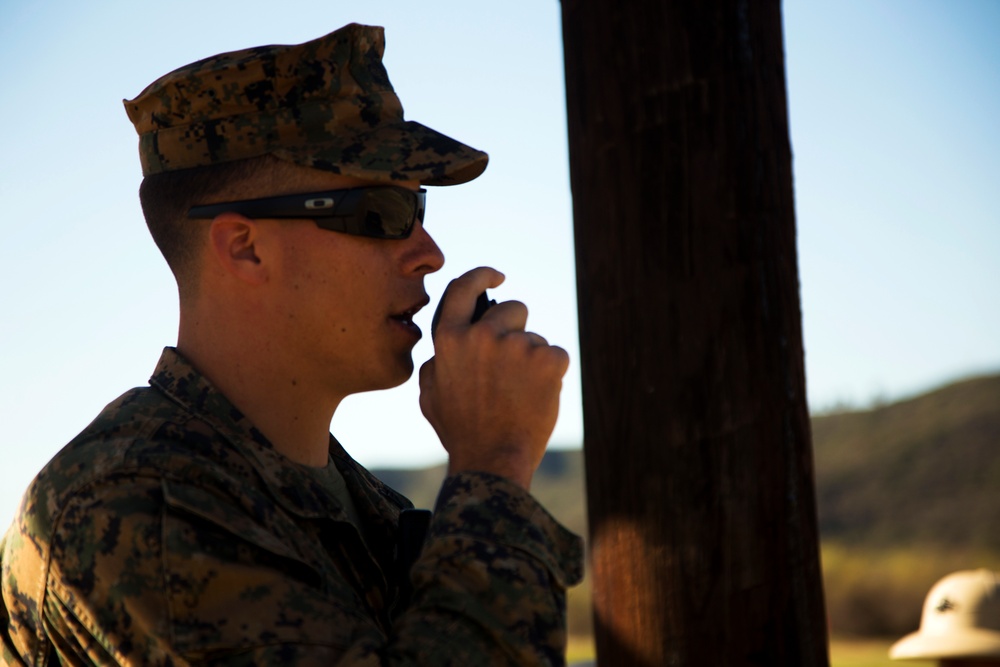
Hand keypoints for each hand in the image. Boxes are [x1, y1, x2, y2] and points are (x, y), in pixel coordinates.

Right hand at [418, 267, 568, 489]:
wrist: (492, 461)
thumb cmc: (461, 432)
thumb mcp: (431, 395)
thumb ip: (438, 362)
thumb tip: (448, 344)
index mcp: (449, 339)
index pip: (464, 288)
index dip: (482, 275)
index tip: (498, 275)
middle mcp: (481, 335)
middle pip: (513, 309)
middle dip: (517, 330)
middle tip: (513, 368)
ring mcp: (516, 345)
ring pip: (535, 338)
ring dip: (533, 359)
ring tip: (520, 394)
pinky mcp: (547, 360)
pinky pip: (556, 356)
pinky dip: (552, 375)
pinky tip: (538, 398)